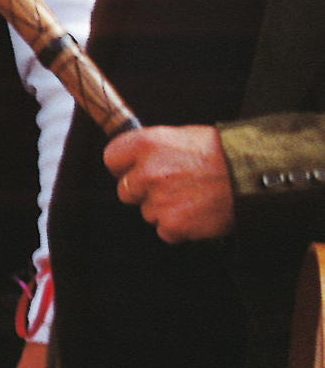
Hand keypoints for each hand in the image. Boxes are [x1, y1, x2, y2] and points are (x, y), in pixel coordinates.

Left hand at [108, 125, 234, 241]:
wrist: (255, 177)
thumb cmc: (225, 153)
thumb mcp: (183, 136)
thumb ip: (154, 148)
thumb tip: (136, 158)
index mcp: (146, 144)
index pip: (112, 159)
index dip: (124, 166)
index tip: (133, 169)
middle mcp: (147, 172)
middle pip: (126, 190)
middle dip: (144, 191)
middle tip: (173, 185)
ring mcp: (159, 200)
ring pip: (147, 211)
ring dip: (165, 208)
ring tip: (193, 196)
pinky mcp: (173, 224)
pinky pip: (165, 230)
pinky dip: (180, 226)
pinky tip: (198, 211)